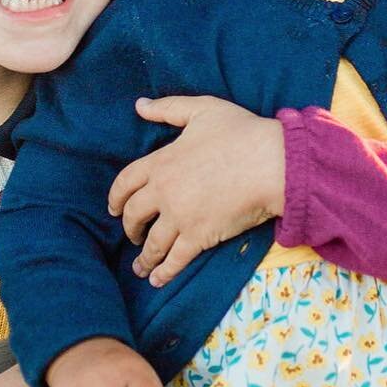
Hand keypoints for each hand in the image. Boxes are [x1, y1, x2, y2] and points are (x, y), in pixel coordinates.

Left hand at [108, 95, 284, 286]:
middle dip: (129, 228)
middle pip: (134, 215)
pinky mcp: (199, 236)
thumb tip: (139, 105)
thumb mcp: (203, 110)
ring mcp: (179, 216)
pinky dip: (164, 272)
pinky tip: (157, 280)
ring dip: (144, 257)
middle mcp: (163, 192)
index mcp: (161, 162)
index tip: (114, 209)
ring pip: (152, 242)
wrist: (272, 163)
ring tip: (141, 268)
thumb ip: (168, 108)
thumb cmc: (242, 133)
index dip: (116, 198)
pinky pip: (175, 259)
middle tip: (132, 235)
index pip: (125, 183)